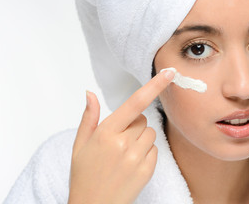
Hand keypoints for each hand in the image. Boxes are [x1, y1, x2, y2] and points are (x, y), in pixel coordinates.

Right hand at [68, 69, 174, 203]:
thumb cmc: (84, 175)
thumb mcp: (79, 145)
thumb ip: (89, 117)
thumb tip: (90, 94)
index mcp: (105, 133)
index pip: (135, 103)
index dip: (154, 86)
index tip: (169, 73)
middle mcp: (123, 144)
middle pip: (143, 119)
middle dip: (134, 124)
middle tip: (119, 140)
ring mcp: (137, 158)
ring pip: (150, 134)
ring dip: (141, 139)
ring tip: (124, 153)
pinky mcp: (147, 170)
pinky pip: (154, 150)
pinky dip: (146, 153)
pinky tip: (131, 163)